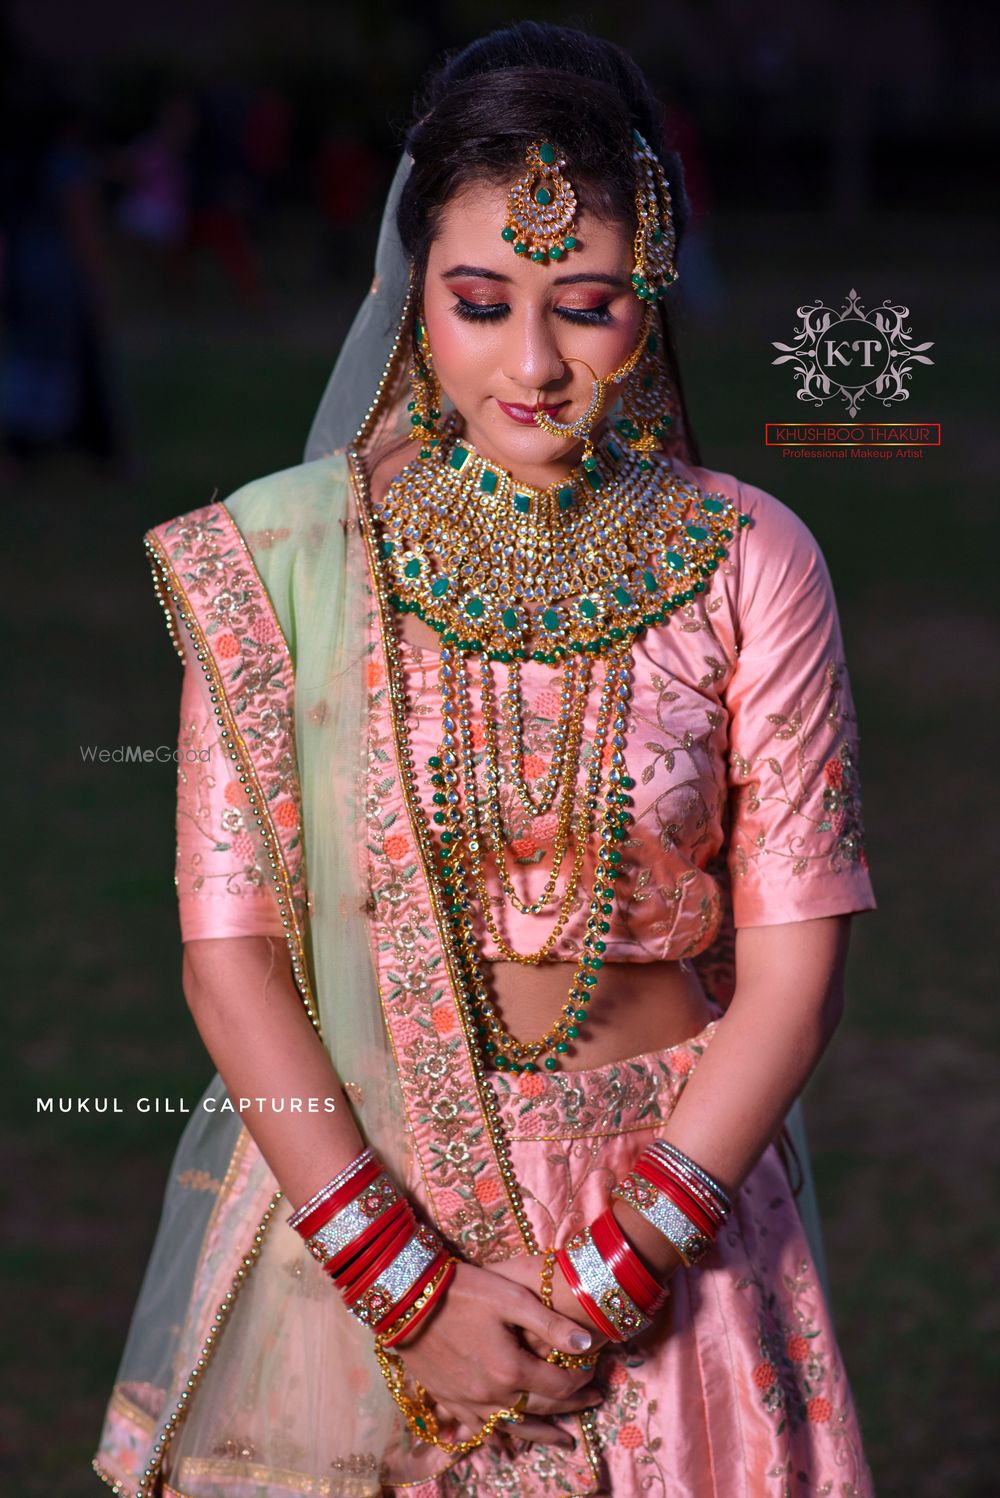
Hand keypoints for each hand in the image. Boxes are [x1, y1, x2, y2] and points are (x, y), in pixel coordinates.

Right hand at [390, 1260, 604, 1452]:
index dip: (580, 1380)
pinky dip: (501, 1438)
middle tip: (595, 1401)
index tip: (593, 1371)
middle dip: (572, 1406)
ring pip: (515, 1428)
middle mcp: (492, 1396)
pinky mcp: (449, 1402)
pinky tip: (510, 1442)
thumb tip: (587, 1347)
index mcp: (510, 1370)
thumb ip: (550, 1324)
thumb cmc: (463, 1292)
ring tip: (564, 1440)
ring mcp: (468, 1403)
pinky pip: (482, 1431)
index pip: (558, 1385)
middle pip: (541, 1408)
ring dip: (543, 1433)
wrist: (407, 1300)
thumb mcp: (512, 1298)